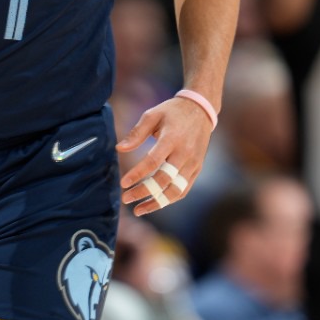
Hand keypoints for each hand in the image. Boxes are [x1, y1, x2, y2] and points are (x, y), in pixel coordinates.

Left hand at [116, 95, 214, 216]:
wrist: (201, 110)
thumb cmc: (172, 112)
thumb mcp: (152, 115)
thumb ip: (136, 133)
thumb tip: (119, 149)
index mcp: (172, 138)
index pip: (153, 161)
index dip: (137, 175)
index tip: (123, 184)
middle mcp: (185, 153)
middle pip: (164, 179)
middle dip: (144, 192)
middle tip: (126, 199)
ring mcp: (193, 163)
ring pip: (176, 190)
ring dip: (157, 202)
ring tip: (139, 210)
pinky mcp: (197, 168)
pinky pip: (183, 189)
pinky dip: (169, 199)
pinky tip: (155, 202)